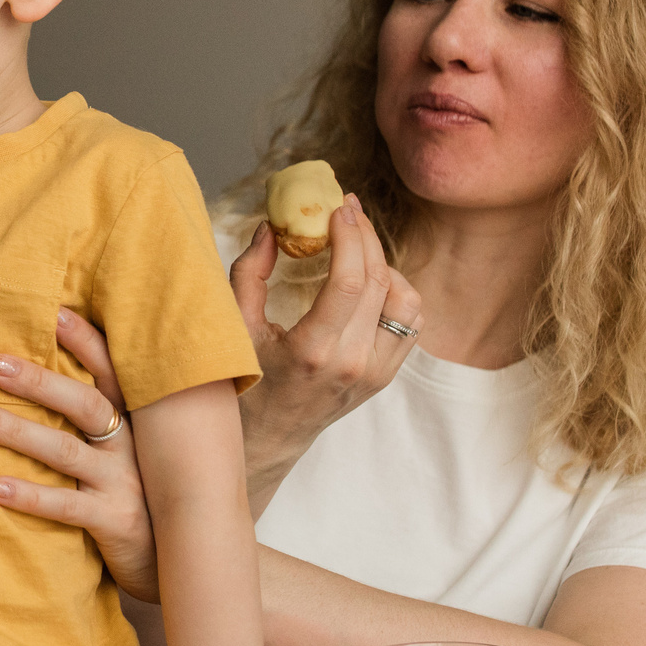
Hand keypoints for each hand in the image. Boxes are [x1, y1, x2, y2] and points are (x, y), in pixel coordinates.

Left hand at [0, 308, 160, 603]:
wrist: (182, 561)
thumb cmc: (142, 495)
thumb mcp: (130, 450)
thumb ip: (103, 415)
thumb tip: (50, 371)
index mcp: (134, 421)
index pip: (110, 370)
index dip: (83, 340)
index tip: (49, 310)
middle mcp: (132, 445)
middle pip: (85, 403)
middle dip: (38, 380)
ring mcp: (125, 482)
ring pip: (67, 451)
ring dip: (18, 431)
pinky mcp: (114, 521)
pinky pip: (67, 507)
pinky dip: (31, 496)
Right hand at [232, 196, 422, 494]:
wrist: (269, 439)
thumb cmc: (245, 384)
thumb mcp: (236, 328)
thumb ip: (250, 273)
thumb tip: (272, 228)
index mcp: (314, 351)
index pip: (351, 280)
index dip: (350, 236)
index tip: (339, 207)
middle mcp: (354, 363)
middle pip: (380, 281)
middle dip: (366, 236)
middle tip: (348, 210)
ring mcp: (375, 373)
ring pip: (406, 301)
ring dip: (386, 265)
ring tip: (358, 248)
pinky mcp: (385, 376)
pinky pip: (410, 324)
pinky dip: (396, 293)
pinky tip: (370, 280)